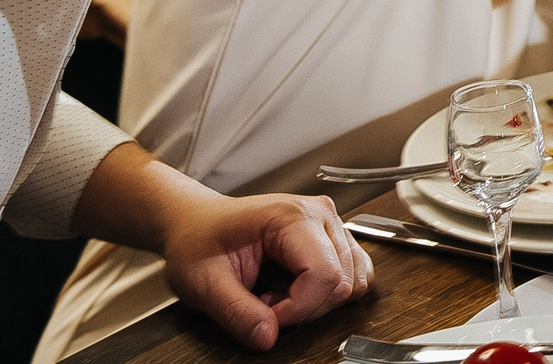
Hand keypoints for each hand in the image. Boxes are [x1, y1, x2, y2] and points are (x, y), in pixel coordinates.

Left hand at [156, 190, 374, 350]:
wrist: (197, 223)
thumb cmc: (199, 242)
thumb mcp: (204, 282)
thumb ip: (236, 312)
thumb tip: (267, 338)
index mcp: (291, 217)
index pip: (323, 274)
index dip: (296, 310)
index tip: (264, 316)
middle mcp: (320, 214)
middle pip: (341, 281)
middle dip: (304, 308)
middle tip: (265, 304)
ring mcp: (330, 223)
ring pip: (353, 280)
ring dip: (317, 301)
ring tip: (279, 293)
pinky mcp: (333, 236)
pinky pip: (354, 273)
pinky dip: (328, 293)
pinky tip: (295, 289)